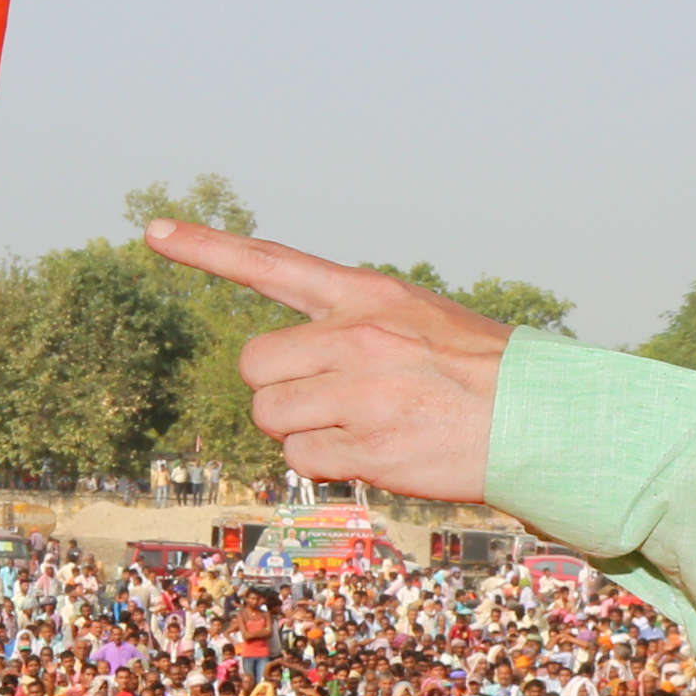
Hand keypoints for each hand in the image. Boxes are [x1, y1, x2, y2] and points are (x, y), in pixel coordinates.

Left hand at [143, 221, 511, 499]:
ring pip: (271, 417)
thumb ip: (349, 328)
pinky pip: (302, 459)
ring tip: (362, 428)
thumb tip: (282, 371)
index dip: (205, 247)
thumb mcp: (417, 320)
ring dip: (301, 432)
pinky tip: (376, 453)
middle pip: (254, 367)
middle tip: (326, 402)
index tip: (151, 231)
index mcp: (367, 294)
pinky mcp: (369, 447)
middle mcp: (356, 335)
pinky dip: (327, 464)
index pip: (270, 262)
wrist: (544, 422)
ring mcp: (360, 392)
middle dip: (277, 392)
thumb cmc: (479, 375)